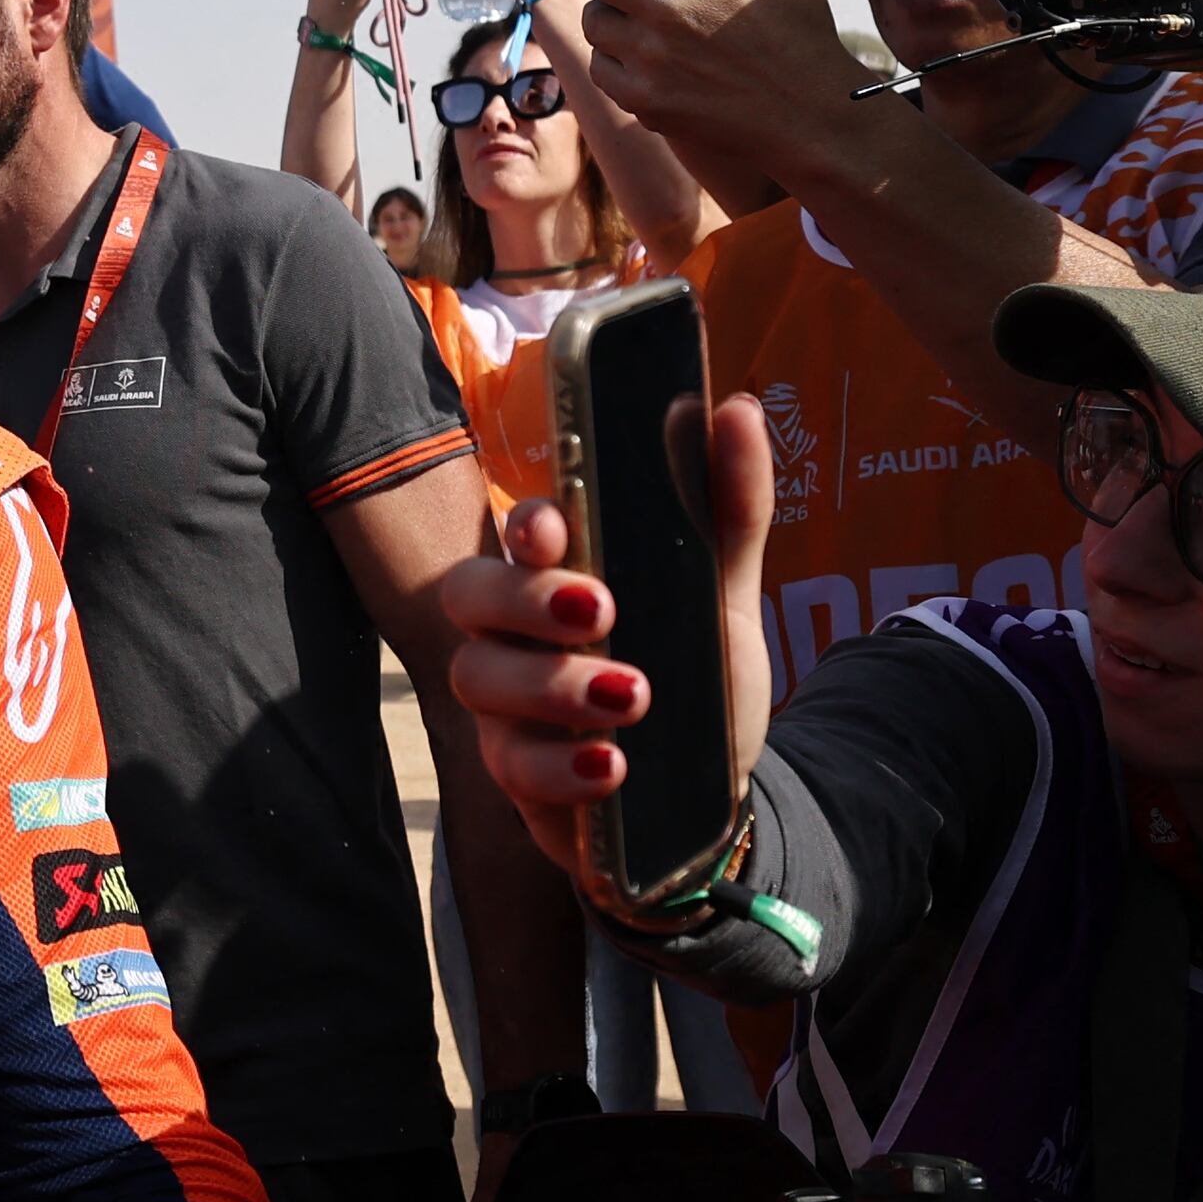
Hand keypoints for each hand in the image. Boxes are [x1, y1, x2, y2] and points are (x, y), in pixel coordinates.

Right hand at [435, 404, 774, 904]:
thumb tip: (734, 407)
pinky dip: (561, 766)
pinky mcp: (516, 776)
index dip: (525, 528)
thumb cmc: (698, 682)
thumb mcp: (724, 597)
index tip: (559, 531)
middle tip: (602, 612)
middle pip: (468, 595)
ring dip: (551, 685)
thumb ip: (730, 510)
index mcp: (562, 577)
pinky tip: (613, 765)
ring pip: (478, 678)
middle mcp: (517, 634)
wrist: (706, 795)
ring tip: (632, 696)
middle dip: (525, 598)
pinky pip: (511, 768)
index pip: (516, 535)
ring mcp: (507, 707)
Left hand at [563, 0, 858, 192]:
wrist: (809, 114)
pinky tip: (640, 52)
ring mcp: (651, 55)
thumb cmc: (800, 25)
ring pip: (590, 15)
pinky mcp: (643, 98)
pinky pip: (600, 65)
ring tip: (628, 7)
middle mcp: (669, 4)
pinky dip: (614, 58)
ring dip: (603, 8)